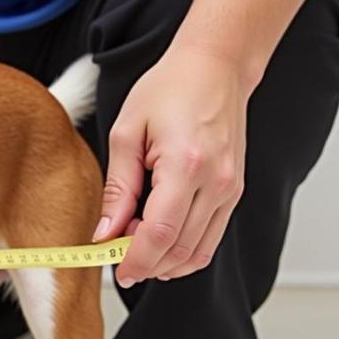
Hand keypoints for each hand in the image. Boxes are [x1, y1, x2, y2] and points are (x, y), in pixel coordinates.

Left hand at [94, 46, 249, 287]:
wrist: (215, 66)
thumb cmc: (169, 89)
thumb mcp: (126, 133)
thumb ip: (117, 188)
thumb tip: (104, 234)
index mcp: (186, 165)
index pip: (159, 234)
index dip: (135, 261)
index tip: (115, 272)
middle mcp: (217, 182)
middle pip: (178, 249)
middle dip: (146, 264)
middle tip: (117, 257)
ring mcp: (231, 190)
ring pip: (197, 252)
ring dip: (164, 262)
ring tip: (135, 246)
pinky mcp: (234, 192)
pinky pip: (210, 239)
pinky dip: (183, 251)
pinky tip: (158, 242)